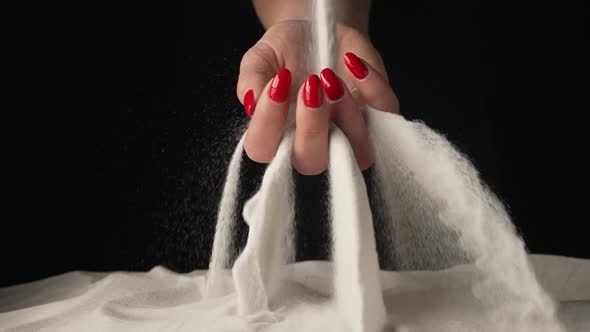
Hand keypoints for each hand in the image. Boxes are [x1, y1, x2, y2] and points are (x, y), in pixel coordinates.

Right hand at [237, 21, 398, 174]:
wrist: (317, 28)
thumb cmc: (285, 51)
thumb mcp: (261, 56)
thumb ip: (251, 80)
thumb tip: (251, 102)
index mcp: (275, 135)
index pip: (263, 149)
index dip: (267, 123)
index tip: (276, 84)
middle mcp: (311, 144)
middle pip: (311, 161)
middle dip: (312, 126)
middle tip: (310, 85)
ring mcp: (347, 136)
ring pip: (357, 154)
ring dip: (348, 118)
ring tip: (330, 78)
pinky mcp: (377, 118)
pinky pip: (386, 119)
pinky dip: (374, 91)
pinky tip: (355, 65)